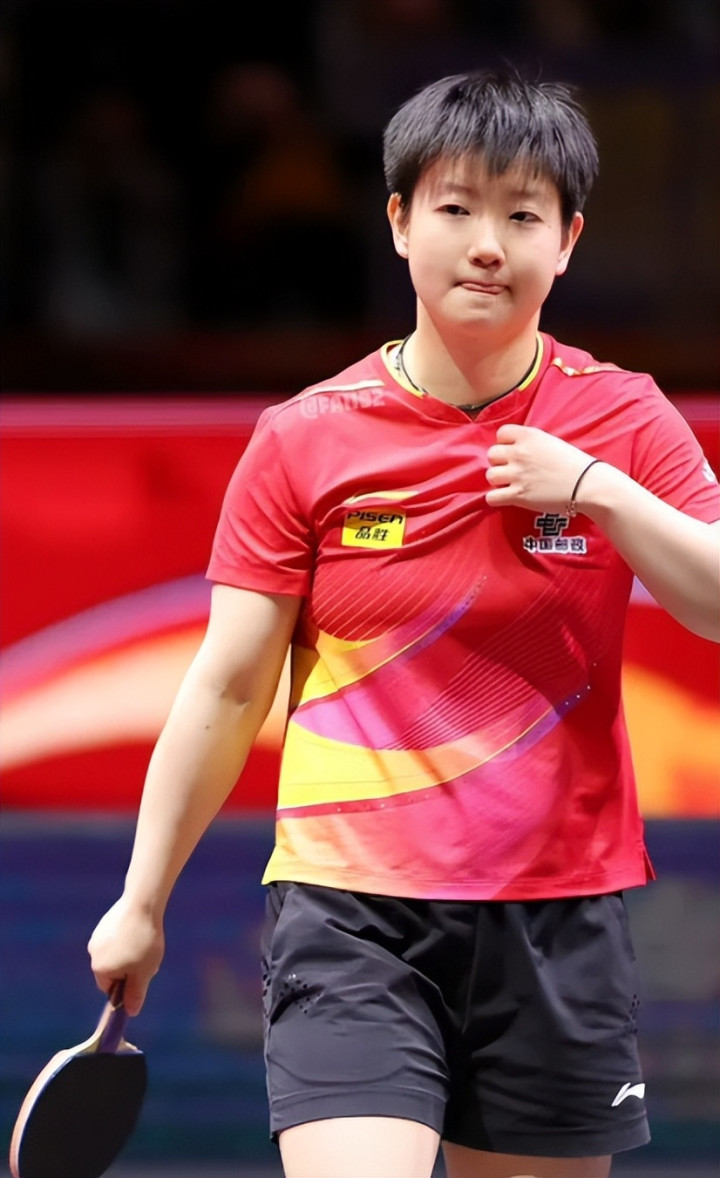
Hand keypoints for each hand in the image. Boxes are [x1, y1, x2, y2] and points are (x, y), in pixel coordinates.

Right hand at [87, 895, 164, 1016]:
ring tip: (145, 942)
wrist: (142, 904)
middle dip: (127, 968)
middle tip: (146, 959)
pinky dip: (126, 938)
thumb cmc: (144, 942)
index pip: (109, 988)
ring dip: (128, 952)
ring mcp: (97, 936)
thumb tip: (130, 1013)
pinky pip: (115, 938)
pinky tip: (140, 930)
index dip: (125, 986)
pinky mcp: (105, 923)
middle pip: (110, 970)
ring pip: (113, 953)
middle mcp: (93, 953)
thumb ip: (135, 994)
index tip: (141, 976)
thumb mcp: (144, 973)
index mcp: (100, 969)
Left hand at [486, 423, 594, 513]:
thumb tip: (515, 448)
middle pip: (492, 454)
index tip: (514, 452)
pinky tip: (507, 497)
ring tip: (511, 484)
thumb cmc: (574, 464)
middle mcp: (519, 452)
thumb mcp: (550, 442)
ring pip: (490, 475)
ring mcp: (517, 474)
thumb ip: (530, 443)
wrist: (586, 484)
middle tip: (512, 470)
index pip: (501, 433)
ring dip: (498, 481)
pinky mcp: (518, 495)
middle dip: (500, 462)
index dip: (506, 443)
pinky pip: (491, 497)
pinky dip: (496, 499)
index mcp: (529, 436)